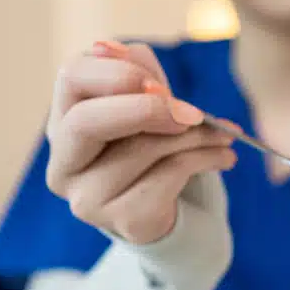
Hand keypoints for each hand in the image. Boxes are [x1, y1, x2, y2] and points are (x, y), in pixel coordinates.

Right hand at [45, 40, 236, 243]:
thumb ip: (140, 74)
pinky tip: (224, 156)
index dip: (118, 73)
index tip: (161, 83)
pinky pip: (169, 176)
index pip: (71, 76)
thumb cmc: (154, 144)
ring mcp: (87, 198)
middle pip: (84, 121)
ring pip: (140, 149)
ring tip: (226, 133)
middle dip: (145, 108)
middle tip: (191, 112)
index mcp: (63, 121)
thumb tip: (135, 68)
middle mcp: (64, 163)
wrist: (172, 208)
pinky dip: (206, 158)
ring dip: (195, 135)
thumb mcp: (148, 100)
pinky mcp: (123, 221)